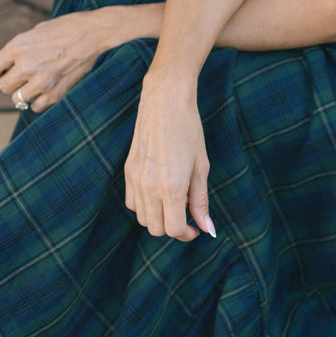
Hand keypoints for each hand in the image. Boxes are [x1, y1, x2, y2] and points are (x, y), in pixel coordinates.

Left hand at [0, 10, 110, 112]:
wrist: (97, 33)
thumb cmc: (69, 28)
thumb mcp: (38, 30)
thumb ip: (21, 48)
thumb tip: (10, 64)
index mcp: (18, 46)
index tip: (6, 68)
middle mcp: (27, 65)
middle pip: (4, 86)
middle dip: (12, 81)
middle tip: (25, 75)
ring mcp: (42, 81)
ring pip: (18, 99)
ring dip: (26, 92)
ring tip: (39, 82)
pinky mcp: (57, 93)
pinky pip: (37, 107)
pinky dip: (40, 101)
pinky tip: (48, 89)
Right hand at [124, 79, 215, 242]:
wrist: (164, 102)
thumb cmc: (188, 131)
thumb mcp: (201, 166)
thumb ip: (201, 200)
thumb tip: (208, 228)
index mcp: (170, 187)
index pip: (173, 229)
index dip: (187, 234)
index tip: (196, 227)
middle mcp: (148, 187)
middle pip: (156, 229)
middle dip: (173, 227)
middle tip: (188, 214)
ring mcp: (135, 180)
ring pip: (142, 218)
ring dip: (159, 218)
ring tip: (174, 201)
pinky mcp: (127, 171)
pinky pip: (132, 202)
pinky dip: (144, 206)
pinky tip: (158, 192)